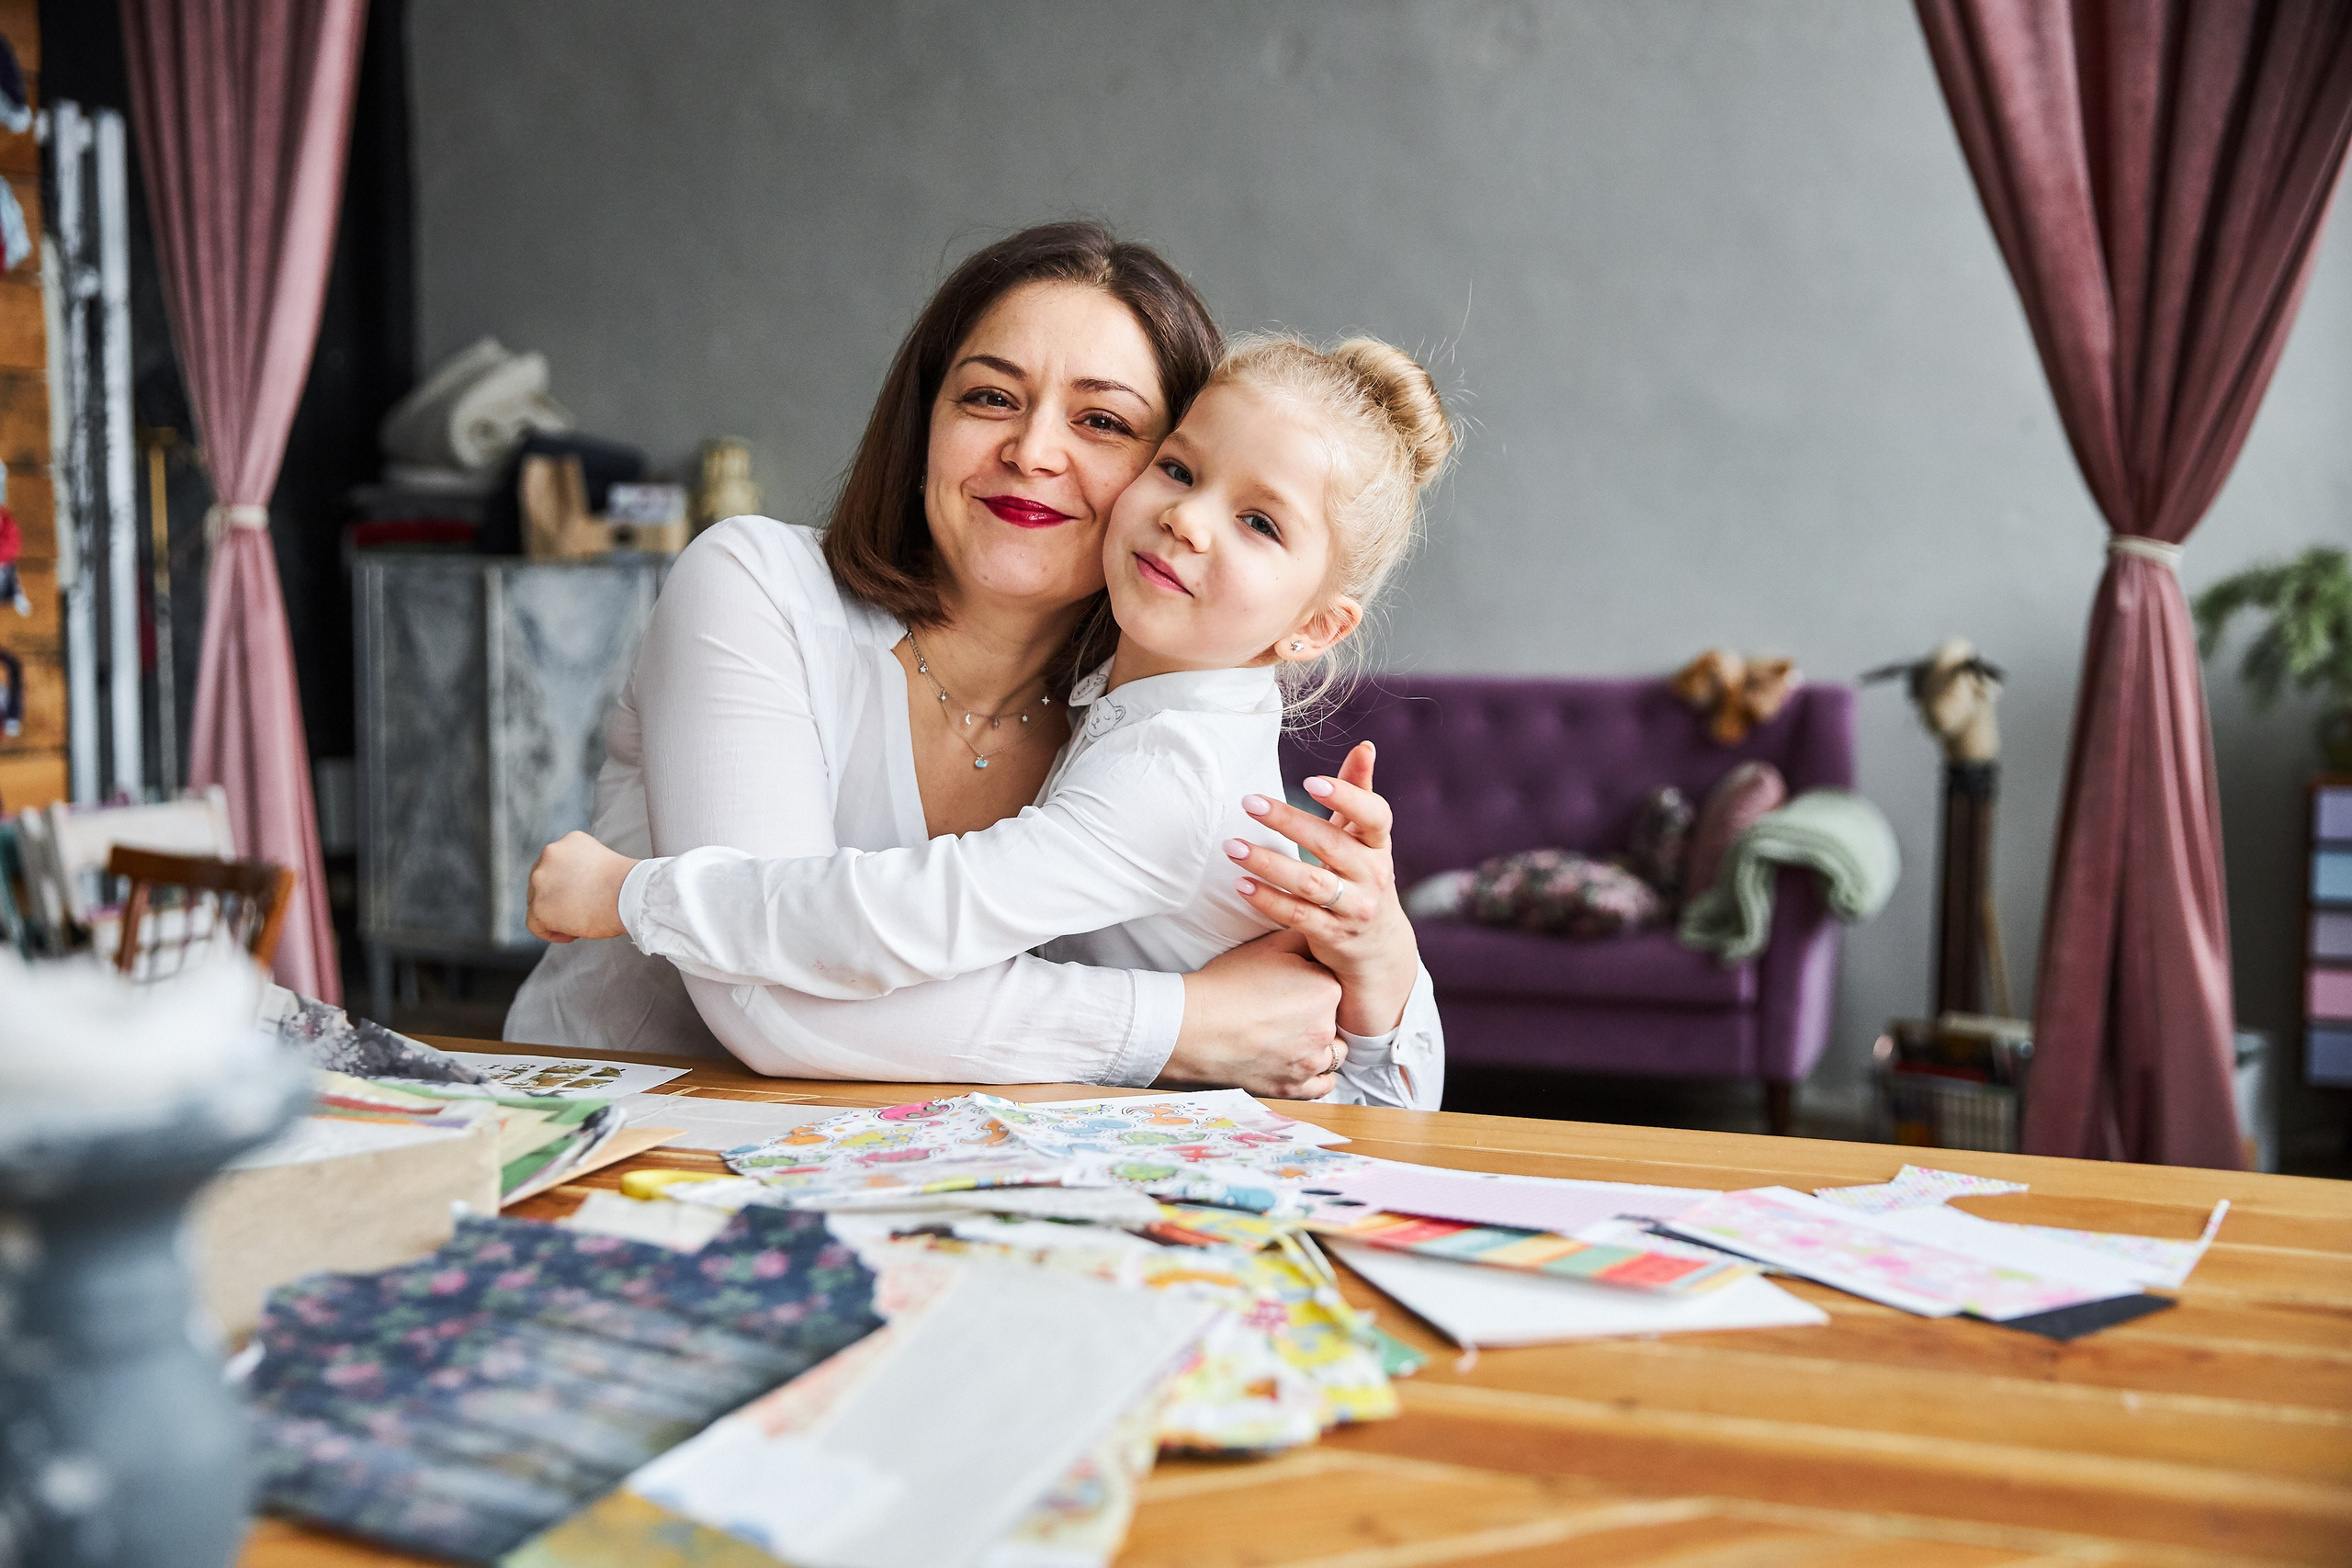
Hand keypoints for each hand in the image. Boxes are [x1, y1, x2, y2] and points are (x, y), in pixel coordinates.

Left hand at [525, 831, 636, 942]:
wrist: (631, 895)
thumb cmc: (628, 886)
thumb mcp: (603, 864)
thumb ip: (582, 870)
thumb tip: (576, 892)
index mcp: (569, 842)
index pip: (557, 865)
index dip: (567, 884)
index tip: (582, 896)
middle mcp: (550, 854)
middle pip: (542, 882)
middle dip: (557, 898)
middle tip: (579, 912)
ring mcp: (541, 879)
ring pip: (536, 901)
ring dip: (555, 914)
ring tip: (579, 923)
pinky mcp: (539, 906)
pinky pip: (535, 924)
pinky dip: (550, 932)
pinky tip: (572, 935)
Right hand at [1163, 928, 1348, 1099]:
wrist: (1191, 1028)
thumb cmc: (1225, 985)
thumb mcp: (1268, 946)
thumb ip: (1304, 941)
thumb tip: (1319, 939)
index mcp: (1327, 990)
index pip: (1332, 981)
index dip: (1311, 980)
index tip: (1290, 983)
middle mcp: (1326, 1028)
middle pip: (1334, 1017)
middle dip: (1316, 1012)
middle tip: (1283, 1009)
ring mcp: (1311, 1062)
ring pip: (1333, 1052)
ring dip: (1319, 1044)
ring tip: (1290, 1035)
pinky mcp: (1294, 1088)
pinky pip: (1323, 1085)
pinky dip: (1317, 1075)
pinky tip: (1301, 1061)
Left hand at [1226, 741, 1419, 1036]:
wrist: (1379, 948)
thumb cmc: (1363, 877)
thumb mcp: (1366, 840)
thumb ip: (1359, 793)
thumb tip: (1364, 747)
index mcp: (1379, 846)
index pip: (1375, 816)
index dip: (1348, 797)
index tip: (1310, 782)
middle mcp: (1373, 876)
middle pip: (1331, 845)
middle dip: (1289, 822)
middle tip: (1250, 802)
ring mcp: (1354, 909)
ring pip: (1310, 884)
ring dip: (1269, 863)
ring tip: (1233, 846)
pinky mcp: (1333, 935)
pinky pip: (1296, 916)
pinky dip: (1268, 901)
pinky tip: (1240, 884)